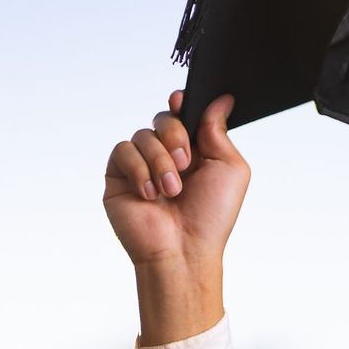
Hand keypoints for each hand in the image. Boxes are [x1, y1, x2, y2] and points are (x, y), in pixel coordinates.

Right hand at [102, 87, 249, 272]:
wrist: (184, 250)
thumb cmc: (210, 218)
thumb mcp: (230, 168)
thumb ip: (219, 131)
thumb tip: (221, 98)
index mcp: (194, 151)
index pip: (182, 114)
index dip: (181, 104)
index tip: (181, 102)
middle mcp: (166, 156)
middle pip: (163, 118)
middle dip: (175, 136)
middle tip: (185, 163)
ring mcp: (141, 166)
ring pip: (143, 135)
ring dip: (160, 162)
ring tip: (171, 191)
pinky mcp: (119, 177)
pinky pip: (123, 151)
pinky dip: (139, 170)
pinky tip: (150, 194)